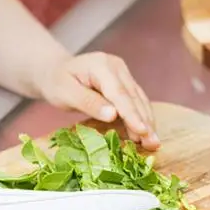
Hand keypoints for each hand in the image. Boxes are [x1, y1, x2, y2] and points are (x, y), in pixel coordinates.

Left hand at [40, 53, 159, 149]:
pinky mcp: (125, 84)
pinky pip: (136, 102)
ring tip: (153, 143)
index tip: (142, 131)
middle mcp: (117, 67)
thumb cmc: (58, 83)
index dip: (132, 114)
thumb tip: (113, 115)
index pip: (120, 94)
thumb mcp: (66, 93)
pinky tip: (146, 133)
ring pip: (139, 100)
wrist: (56, 71)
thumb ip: (89, 103)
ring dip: (147, 122)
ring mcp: (123, 74)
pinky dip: (142, 118)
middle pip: (134, 98)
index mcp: (102, 66)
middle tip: (153, 144)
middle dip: (145, 122)